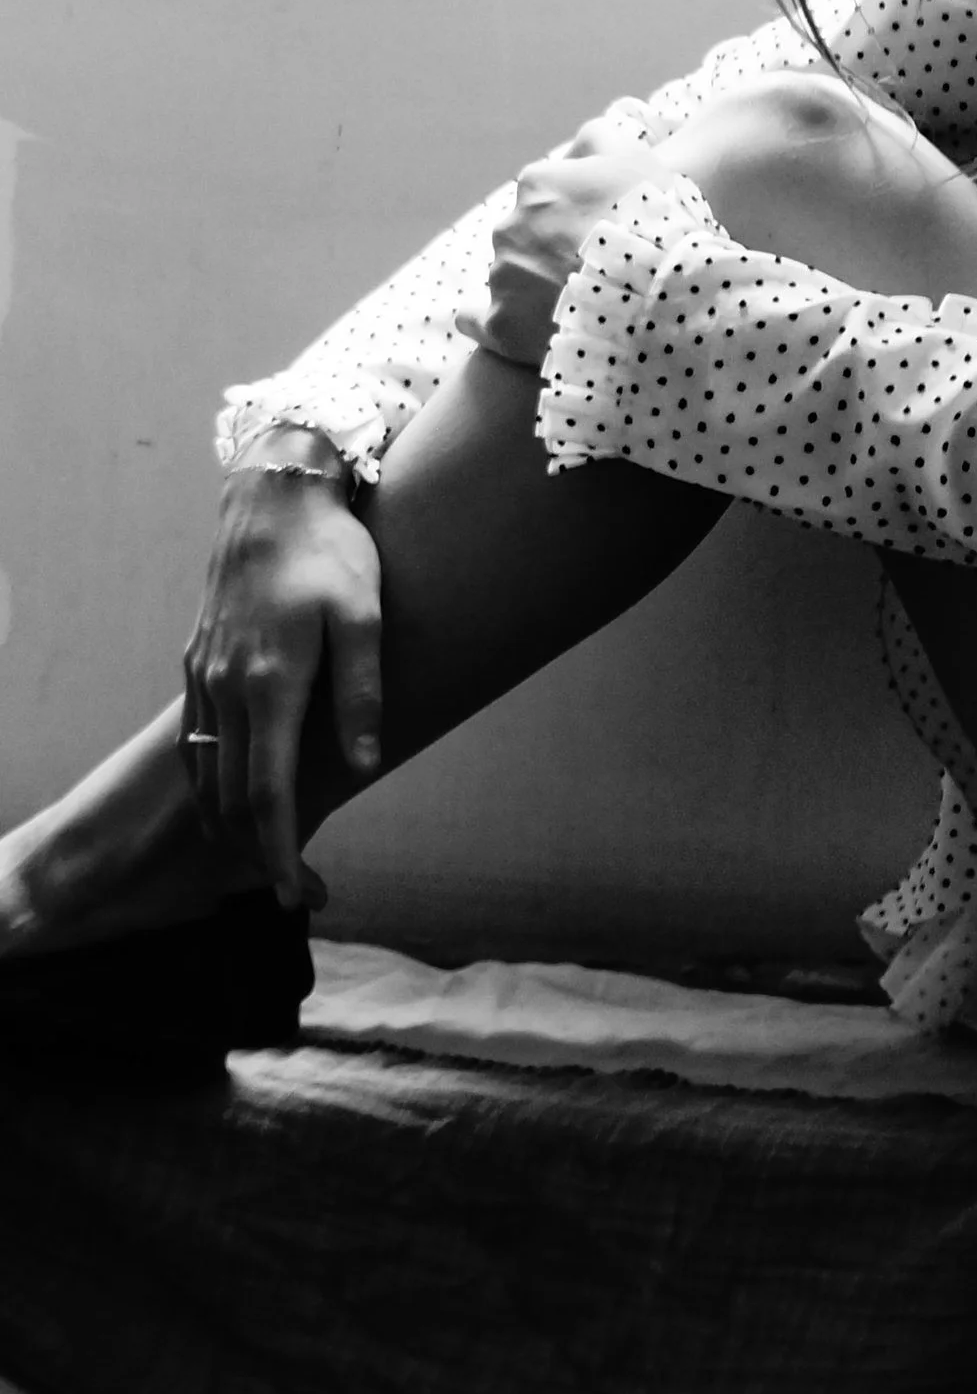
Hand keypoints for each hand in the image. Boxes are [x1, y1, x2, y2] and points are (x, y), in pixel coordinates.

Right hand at [183, 443, 381, 908]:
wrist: (274, 498)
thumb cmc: (333, 554)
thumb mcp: (366, 618)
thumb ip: (364, 695)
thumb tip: (366, 767)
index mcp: (271, 683)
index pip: (268, 792)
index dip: (278, 851)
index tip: (292, 895)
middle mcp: (226, 687)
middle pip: (228, 795)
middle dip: (252, 850)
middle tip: (285, 887)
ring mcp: (204, 674)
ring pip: (205, 771)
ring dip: (226, 820)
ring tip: (258, 854)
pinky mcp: (196, 661)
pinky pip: (194, 739)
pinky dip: (207, 780)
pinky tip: (226, 795)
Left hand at [460, 111, 676, 372]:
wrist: (656, 294)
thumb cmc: (652, 221)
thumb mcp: (637, 159)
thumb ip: (600, 139)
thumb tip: (581, 141)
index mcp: (537, 184)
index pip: (546, 195)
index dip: (576, 214)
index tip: (602, 232)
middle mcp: (509, 226)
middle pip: (526, 235)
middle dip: (551, 249)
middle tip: (595, 270)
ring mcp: (502, 277)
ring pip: (510, 276)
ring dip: (534, 287)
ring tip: (579, 307)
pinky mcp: (501, 325)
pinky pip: (476, 320)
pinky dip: (487, 321)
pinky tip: (514, 325)